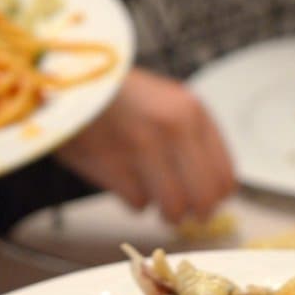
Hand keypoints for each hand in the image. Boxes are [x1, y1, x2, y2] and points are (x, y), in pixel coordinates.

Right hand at [56, 68, 235, 223]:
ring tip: (151, 191)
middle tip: (183, 209)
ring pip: (174, 209)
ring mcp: (144, 149)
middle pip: (205, 201)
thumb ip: (196, 141)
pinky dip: (132, 198)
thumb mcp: (169, 104)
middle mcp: (173, 129)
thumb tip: (217, 191)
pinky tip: (123, 175)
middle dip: (195, 212)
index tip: (204, 198)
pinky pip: (139, 205)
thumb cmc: (120, 97)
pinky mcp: (115, 167)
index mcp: (193, 113)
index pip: (226, 179)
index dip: (216, 196)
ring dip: (164, 209)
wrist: (67, 81)